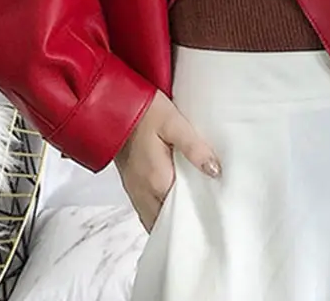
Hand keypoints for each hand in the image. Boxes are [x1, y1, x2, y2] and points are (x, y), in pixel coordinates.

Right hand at [114, 89, 220, 230]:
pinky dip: (160, 212)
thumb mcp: (174, 123)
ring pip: (154, 219)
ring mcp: (134, 190)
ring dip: (171, 221)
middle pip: (166, 223)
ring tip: (194, 215)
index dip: (198, 219)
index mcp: (157, 181)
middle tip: (208, 221)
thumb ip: (194, 148)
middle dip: (185, 225)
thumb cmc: (144, 111)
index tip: (215, 219)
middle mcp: (143, 192)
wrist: (113, 104)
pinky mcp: (130, 184)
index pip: (181, 216)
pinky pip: (146, 210)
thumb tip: (215, 171)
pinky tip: (173, 202)